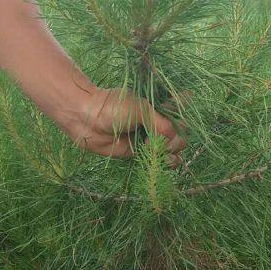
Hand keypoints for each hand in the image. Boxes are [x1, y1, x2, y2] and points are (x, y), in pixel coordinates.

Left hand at [56, 85, 186, 162]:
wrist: (88, 120)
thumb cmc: (113, 107)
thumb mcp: (141, 110)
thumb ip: (162, 124)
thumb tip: (174, 138)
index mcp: (158, 107)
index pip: (181, 114)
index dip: (182, 120)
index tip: (176, 121)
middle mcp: (156, 123)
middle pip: (180, 135)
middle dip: (176, 140)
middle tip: (160, 139)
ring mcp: (149, 138)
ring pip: (173, 149)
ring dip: (171, 152)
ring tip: (159, 150)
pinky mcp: (140, 153)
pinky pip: (160, 160)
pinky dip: (166, 162)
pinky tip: (161, 159)